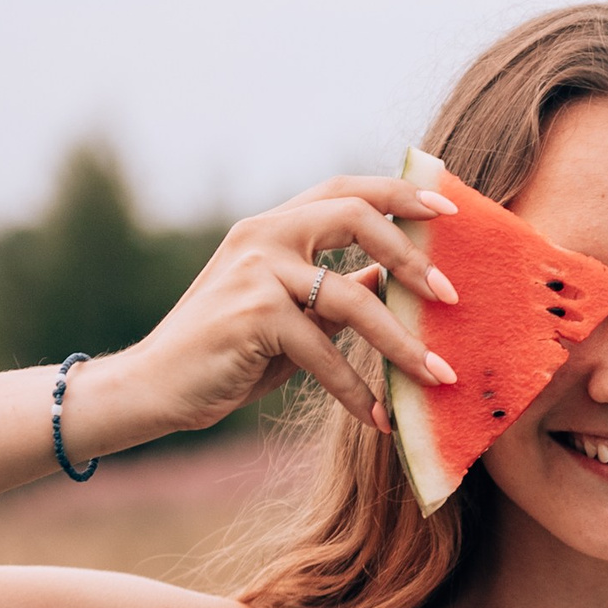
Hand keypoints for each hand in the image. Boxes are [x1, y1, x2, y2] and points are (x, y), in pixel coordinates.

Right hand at [110, 174, 461, 440]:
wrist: (155, 387)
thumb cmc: (230, 353)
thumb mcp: (293, 316)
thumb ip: (338, 291)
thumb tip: (393, 276)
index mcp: (275, 226)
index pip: (346, 189)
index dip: (400, 192)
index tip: (451, 210)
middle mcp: (263, 235)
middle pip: (355, 216)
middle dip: (412, 254)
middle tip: (453, 297)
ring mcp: (255, 272)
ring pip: (350, 298)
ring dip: (401, 343)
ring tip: (440, 376)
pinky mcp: (251, 316)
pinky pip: (324, 352)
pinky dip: (357, 389)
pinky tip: (381, 418)